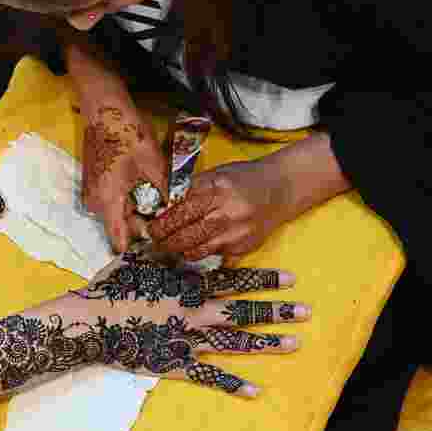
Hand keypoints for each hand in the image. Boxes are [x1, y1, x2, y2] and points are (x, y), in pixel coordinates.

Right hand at [0, 252, 309, 396]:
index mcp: (190, 284)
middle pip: (245, 311)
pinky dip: (233, 384)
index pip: (236, 279)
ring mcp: (190, 339)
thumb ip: (164, 244)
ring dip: (267, 343)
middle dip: (277, 310)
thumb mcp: (140, 256)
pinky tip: (256, 390)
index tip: (290, 278)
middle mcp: (197, 311)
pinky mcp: (178, 364)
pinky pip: (210, 376)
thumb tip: (177, 225)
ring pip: (236, 342)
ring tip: (294, 343)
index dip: (264, 279)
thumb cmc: (113, 285)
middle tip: (305, 310)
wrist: (91, 320)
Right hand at [81, 100, 167, 251]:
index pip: (120, 242)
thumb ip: (165, 193)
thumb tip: (176, 212)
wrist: (104, 108)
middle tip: (168, 212)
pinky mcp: (95, 183)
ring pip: (119, 212)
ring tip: (160, 195)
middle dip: (145, 222)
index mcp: (108, 202)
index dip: (142, 244)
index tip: (161, 241)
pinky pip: (114, 200)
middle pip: (122, 226)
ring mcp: (93, 193)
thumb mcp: (154, 164)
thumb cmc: (127, 133)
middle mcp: (96, 203)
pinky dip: (130, 197)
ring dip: (139, 207)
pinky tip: (145, 183)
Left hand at [148, 158, 291, 261]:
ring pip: (197, 250)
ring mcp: (236, 233)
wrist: (280, 190)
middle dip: (165, 239)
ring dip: (178, 250)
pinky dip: (200, 254)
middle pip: (186, 233)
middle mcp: (227, 212)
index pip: (181, 209)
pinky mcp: (242, 248)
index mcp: (217, 189)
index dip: (163, 221)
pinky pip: (213, 256)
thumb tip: (163, 206)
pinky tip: (191, 250)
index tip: (151, 225)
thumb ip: (191, 189)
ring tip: (168, 246)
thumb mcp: (216, 174)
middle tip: (154, 239)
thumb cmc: (243, 179)